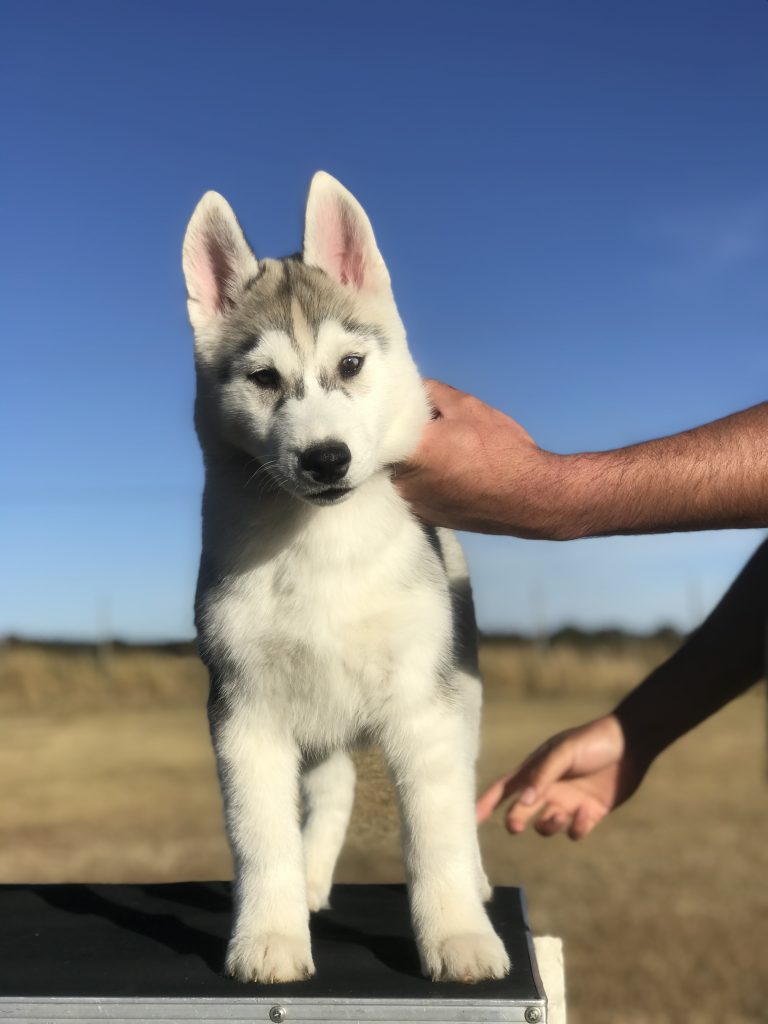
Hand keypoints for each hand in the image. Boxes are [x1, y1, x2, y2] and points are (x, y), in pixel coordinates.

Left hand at [392, 380, 559, 536]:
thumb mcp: (469, 407)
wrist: (531, 498)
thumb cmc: (503, 451)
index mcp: (410, 451)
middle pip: (388, 450)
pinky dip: (423, 481)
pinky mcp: (426, 517)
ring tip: (443, 452)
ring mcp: (413, 503)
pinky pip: (414, 492)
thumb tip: (413, 387)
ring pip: (399, 473)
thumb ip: (432, 392)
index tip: (395, 406)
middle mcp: (403, 482)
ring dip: (412, 461)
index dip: (386, 413)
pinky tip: (447, 473)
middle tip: (428, 428)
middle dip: (402, 437)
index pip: (380, 425)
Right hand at [476, 715, 650, 839]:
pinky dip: (577, 828)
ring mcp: (568, 802)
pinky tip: (586, 814)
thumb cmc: (593, 741)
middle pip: (521, 811)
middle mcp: (549, 788)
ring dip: (547, 825)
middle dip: (515, 820)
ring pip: (546, 825)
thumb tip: (522, 802)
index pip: (505, 788)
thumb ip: (543, 775)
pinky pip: (575, 831)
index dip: (487, 802)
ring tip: (560, 815)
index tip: (471, 819)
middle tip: (517, 824)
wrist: (631, 744)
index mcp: (537, 769)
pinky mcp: (590, 814)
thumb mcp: (564, 752)